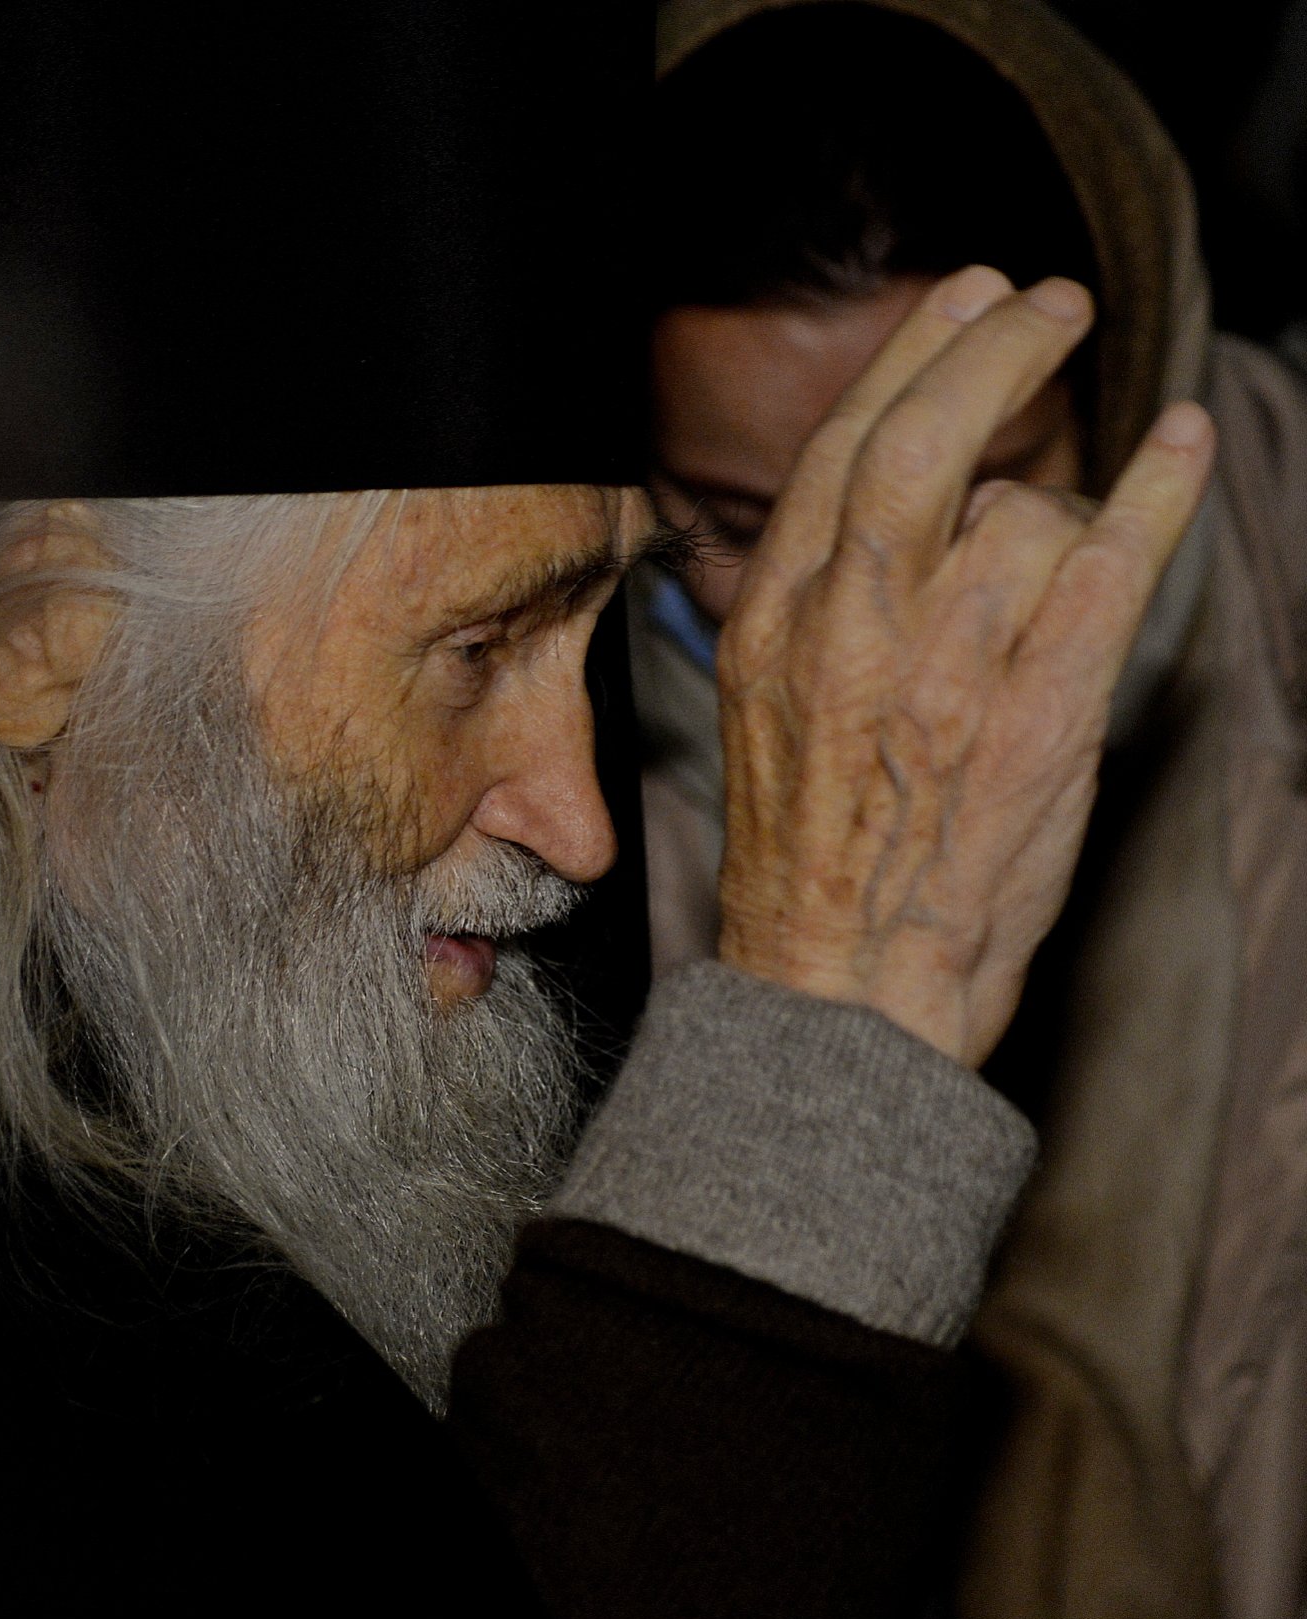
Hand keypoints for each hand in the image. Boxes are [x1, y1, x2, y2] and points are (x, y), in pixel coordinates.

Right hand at [714, 265, 1214, 1067]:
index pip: (837, 451)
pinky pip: (1110, 567)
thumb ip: (815, 605)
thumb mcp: (767, 714)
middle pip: (926, 438)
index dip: (912, 357)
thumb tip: (897, 508)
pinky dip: (1158, 493)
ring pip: (1027, 513)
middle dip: (995, 344)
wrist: (838, 987)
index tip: (965, 300)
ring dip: (1064, 510)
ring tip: (1068, 550)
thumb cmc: (806, 861)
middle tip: (1046, 300)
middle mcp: (849, 631)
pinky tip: (1181, 444)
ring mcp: (946, 672)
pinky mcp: (1038, 720)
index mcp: (770, 626)